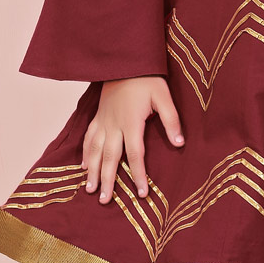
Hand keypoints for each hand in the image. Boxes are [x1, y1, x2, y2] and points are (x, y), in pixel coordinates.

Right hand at [83, 76, 183, 204]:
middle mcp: (114, 125)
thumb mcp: (164, 97)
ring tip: (90, 189)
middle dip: (108, 181)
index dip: (138, 175)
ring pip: (95, 151)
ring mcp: (103, 121)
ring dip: (93, 171)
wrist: (124, 61)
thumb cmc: (147, 79)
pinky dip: (85, 153)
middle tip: (105, 200)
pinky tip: (83, 166)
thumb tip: (180, 143)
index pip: (136, 155)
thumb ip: (171, 121)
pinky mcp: (98, 116)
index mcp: (131, 123)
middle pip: (110, 158)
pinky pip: (88, 138)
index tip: (140, 194)